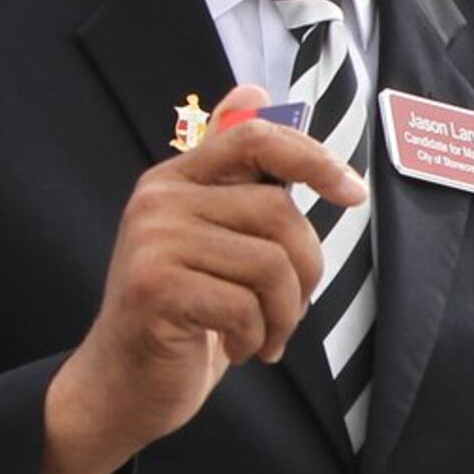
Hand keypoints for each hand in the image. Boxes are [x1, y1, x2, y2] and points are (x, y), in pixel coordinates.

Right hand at [36, 83, 368, 473]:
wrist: (121, 384)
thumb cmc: (181, 311)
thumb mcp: (211, 235)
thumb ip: (233, 172)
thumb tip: (255, 88)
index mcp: (175, 178)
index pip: (255, 138)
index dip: (314, 158)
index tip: (352, 192)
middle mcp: (158, 200)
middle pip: (278, 212)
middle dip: (305, 269)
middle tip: (291, 308)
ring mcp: (152, 243)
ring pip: (270, 264)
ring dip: (284, 313)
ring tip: (266, 334)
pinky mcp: (154, 290)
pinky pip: (245, 306)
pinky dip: (255, 338)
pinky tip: (237, 349)